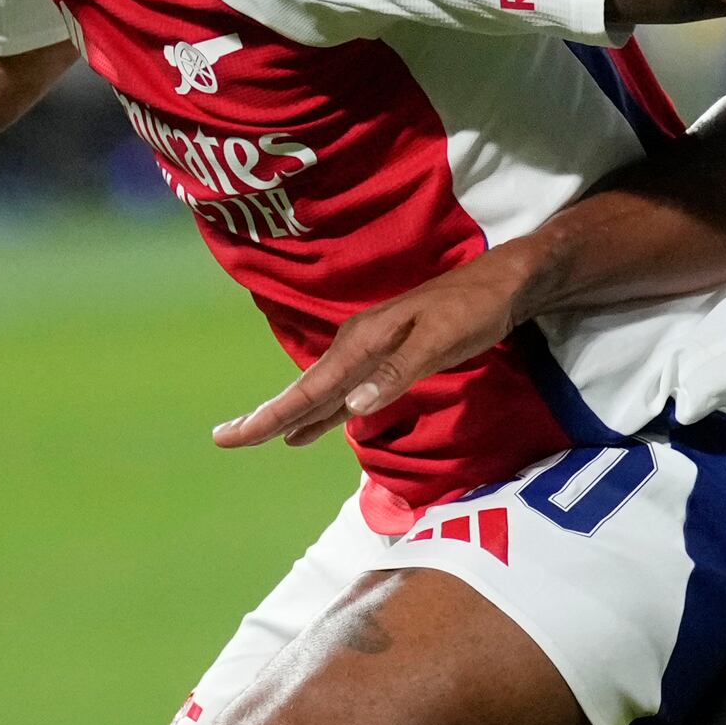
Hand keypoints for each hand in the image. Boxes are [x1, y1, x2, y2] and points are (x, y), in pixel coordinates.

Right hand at [213, 256, 535, 449]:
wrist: (502, 285)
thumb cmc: (474, 310)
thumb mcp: (440, 341)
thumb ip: (396, 374)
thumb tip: (352, 406)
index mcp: (362, 341)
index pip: (309, 388)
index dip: (272, 416)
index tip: (235, 436)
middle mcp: (356, 345)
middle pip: (304, 390)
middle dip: (265, 417)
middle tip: (224, 439)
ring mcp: (368, 352)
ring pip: (319, 392)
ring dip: (288, 415)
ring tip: (252, 436)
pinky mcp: (384, 359)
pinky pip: (341, 391)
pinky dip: (320, 412)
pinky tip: (307, 430)